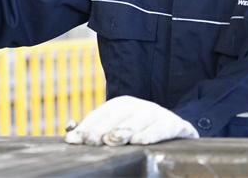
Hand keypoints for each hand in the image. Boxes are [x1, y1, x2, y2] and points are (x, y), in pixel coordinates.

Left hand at [65, 96, 198, 145]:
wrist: (177, 133)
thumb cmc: (140, 133)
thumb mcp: (117, 129)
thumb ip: (95, 129)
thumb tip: (69, 128)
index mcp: (123, 104)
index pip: (102, 113)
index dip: (88, 126)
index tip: (74, 139)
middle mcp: (140, 106)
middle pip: (119, 115)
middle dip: (103, 128)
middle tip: (91, 141)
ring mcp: (158, 114)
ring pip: (141, 119)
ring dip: (126, 129)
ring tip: (114, 140)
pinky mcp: (176, 124)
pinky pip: (164, 128)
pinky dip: (153, 134)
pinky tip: (141, 142)